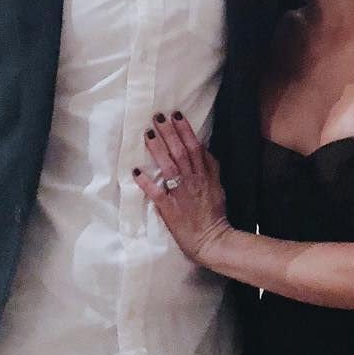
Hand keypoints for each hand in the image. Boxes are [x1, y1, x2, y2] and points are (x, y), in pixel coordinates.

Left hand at [132, 112, 230, 263]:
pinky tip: (136, 171)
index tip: (176, 115)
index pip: (195, 147)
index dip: (185, 130)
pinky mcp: (170, 208)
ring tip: (148, 134)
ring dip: (158, 150)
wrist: (212, 239)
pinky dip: (146, 182)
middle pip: (181, 152)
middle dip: (169, 133)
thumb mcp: (217, 185)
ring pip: (169, 167)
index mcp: (205, 175)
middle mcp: (193, 180)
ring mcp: (181, 194)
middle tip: (158, 117)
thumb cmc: (214, 213)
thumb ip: (210, 167)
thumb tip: (202, 148)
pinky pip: (157, 193)